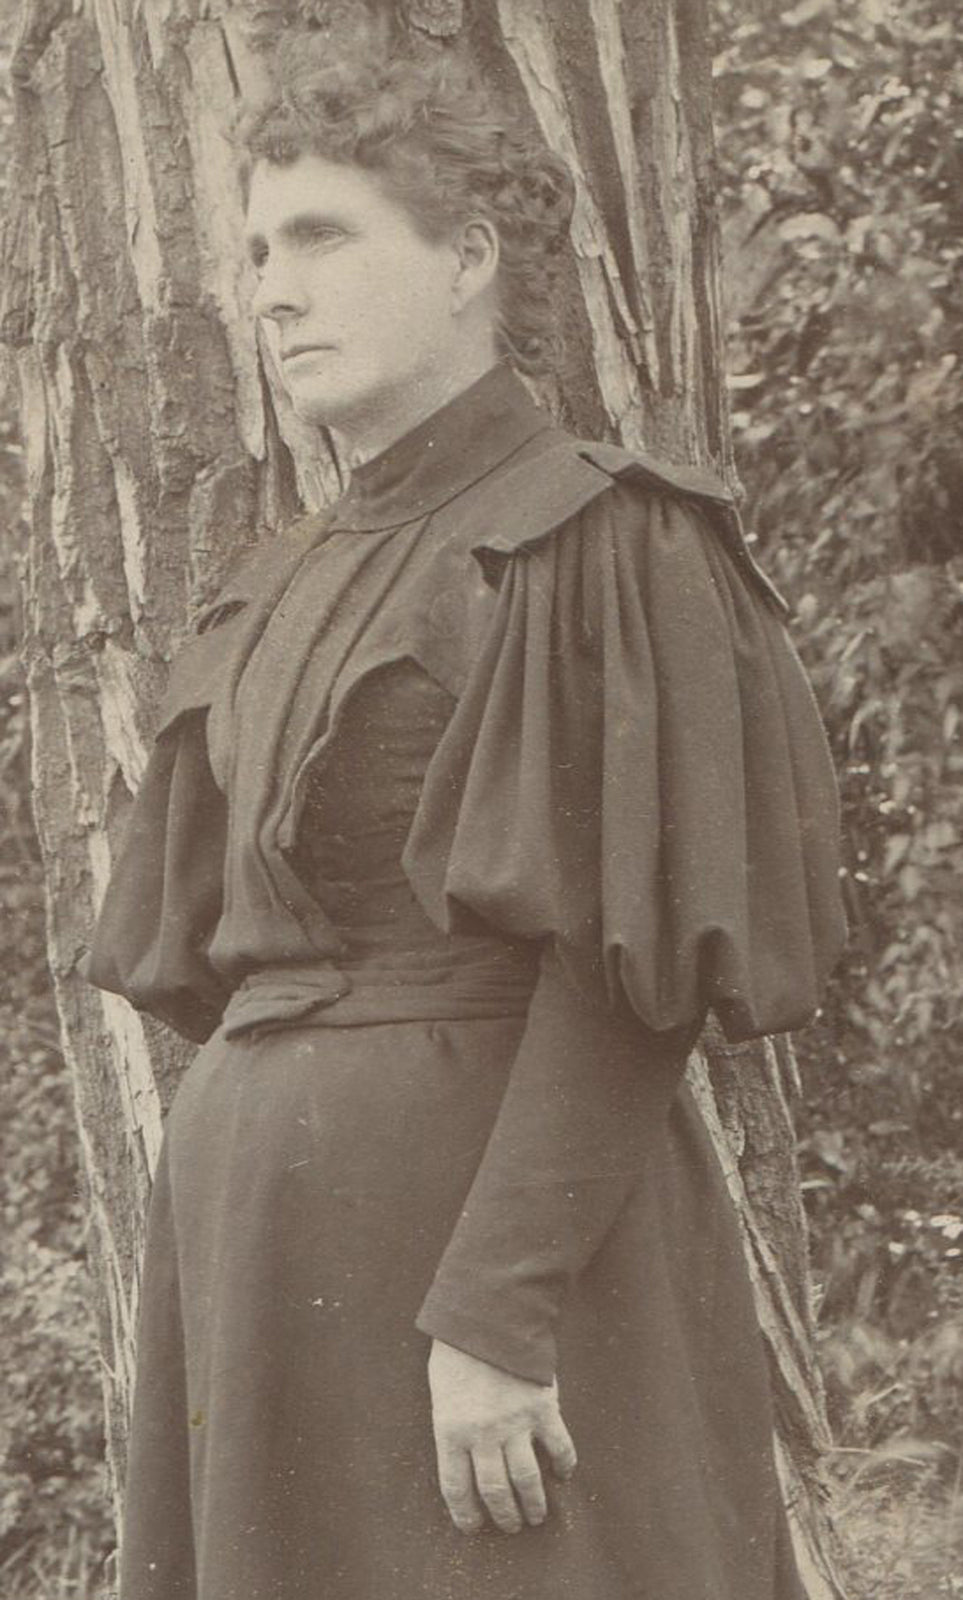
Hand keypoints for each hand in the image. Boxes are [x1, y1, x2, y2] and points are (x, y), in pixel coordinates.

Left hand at [428, 1338, 576, 1535]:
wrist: (488, 1316)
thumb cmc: (458, 1351)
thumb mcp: (442, 1392)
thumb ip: (453, 1425)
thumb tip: (464, 1456)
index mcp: (451, 1431)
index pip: (456, 1487)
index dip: (465, 1513)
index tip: (473, 1527)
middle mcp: (482, 1435)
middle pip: (495, 1490)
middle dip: (504, 1515)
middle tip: (511, 1526)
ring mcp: (515, 1423)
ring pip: (527, 1479)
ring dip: (533, 1503)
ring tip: (536, 1516)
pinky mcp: (543, 1409)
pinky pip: (558, 1447)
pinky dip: (564, 1465)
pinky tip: (564, 1475)